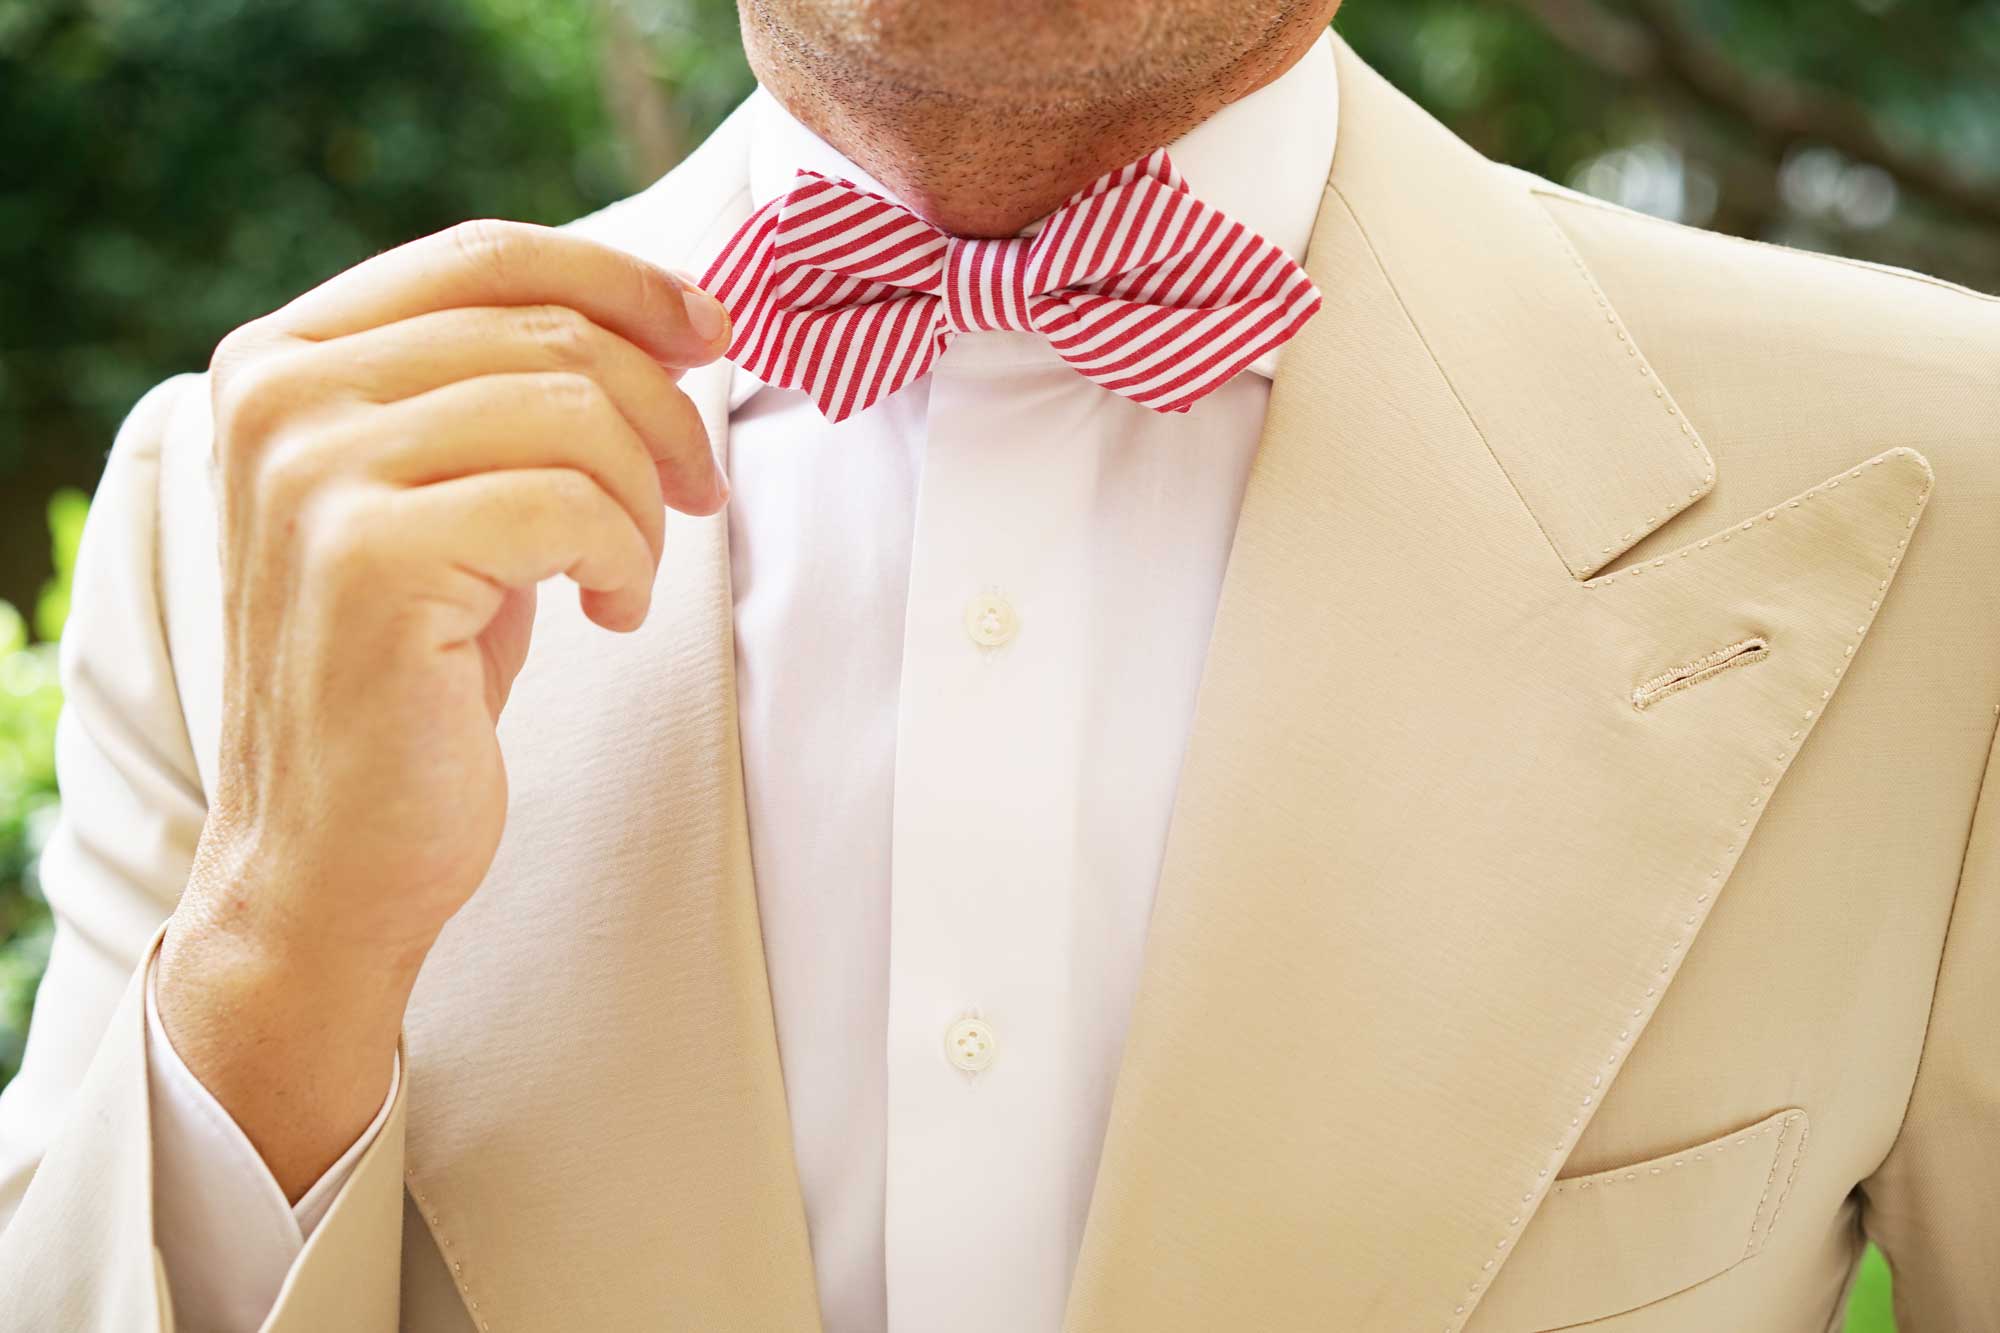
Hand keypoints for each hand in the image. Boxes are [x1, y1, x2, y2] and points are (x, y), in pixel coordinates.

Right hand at [154, 219, 731, 1197]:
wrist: (331, 855)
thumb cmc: (415, 675)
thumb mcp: (455, 498)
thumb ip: (510, 394)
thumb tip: (670, 315)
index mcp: (285, 359)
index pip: (485, 256)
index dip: (623, 281)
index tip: (710, 332)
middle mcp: (277, 395)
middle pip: (547, 331)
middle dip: (662, 411)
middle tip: (699, 493)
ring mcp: (310, 471)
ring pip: (572, 411)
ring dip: (644, 499)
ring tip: (628, 572)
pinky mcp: (366, 557)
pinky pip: (570, 504)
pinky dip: (625, 558)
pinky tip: (609, 613)